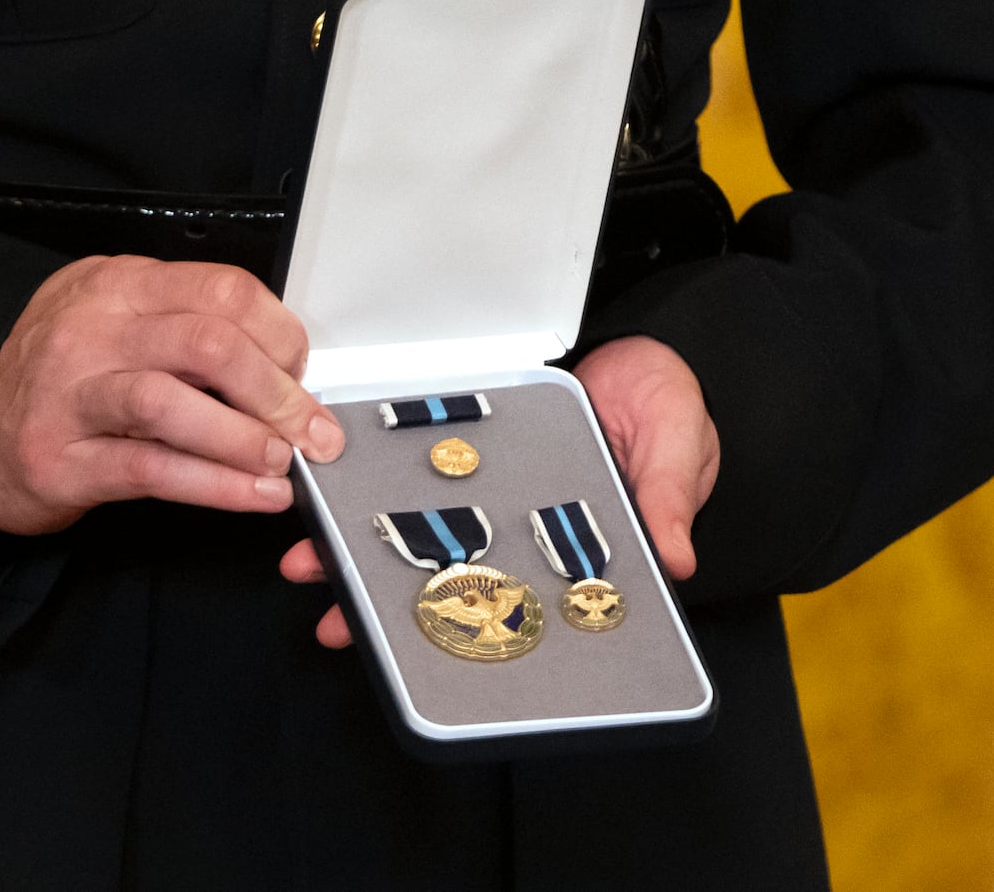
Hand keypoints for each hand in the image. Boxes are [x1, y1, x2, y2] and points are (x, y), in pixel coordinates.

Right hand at [0, 255, 344, 534]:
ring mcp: (69, 395)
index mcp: (117, 287)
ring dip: (243, 438)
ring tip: (281, 463)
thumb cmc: (63, 380)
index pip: (220, 290)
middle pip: (207, 343)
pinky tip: (251, 495)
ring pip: (172, 402)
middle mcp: (90, 332)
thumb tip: (283, 368)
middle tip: (309, 429)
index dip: (279, 333)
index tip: (302, 371)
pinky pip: (149, 469)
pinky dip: (213, 485)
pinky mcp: (60, 460)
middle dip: (277, 392)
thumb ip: (187, 330)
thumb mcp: (119, 326)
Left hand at [279, 335, 716, 647]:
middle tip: (339, 619)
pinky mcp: (466, 437)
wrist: (643, 340)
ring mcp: (488, 478)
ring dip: (363, 541)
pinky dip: (375, 477)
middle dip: (388, 596)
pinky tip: (336, 494)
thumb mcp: (679, 446)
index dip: (466, 628)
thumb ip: (667, 497)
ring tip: (315, 559)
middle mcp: (518, 516)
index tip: (420, 652)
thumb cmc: (665, 403)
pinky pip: (417, 460)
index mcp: (568, 536)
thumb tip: (674, 559)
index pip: (514, 595)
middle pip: (447, 567)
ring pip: (417, 521)